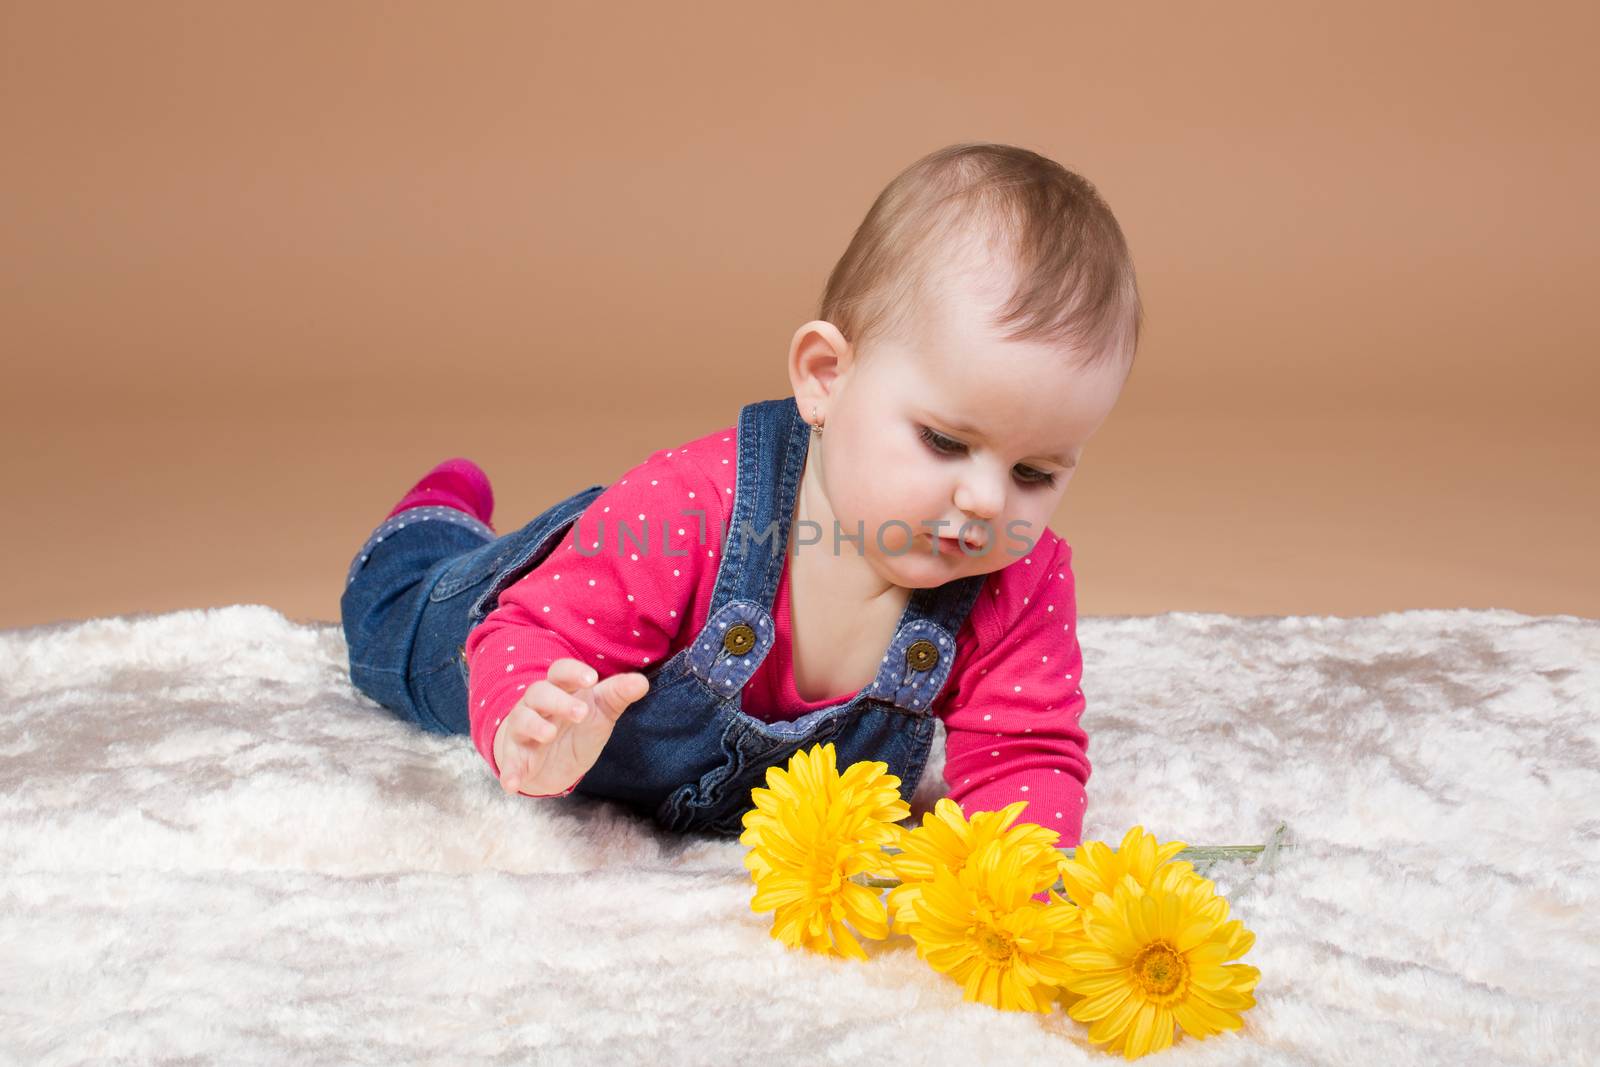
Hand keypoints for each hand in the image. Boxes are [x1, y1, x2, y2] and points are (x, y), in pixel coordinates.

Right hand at [491, 657, 649, 797]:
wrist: (553, 759)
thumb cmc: (577, 725)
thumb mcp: (601, 711)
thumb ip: (618, 694)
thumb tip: (642, 682)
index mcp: (561, 688)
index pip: (561, 671)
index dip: (573, 672)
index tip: (592, 679)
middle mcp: (538, 705)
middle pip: (539, 693)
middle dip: (558, 701)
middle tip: (581, 713)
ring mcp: (524, 729)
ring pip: (522, 719)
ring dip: (534, 726)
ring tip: (549, 734)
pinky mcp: (516, 755)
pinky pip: (510, 761)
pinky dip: (510, 771)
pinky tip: (511, 784)